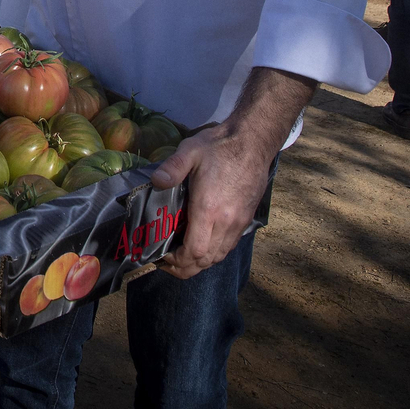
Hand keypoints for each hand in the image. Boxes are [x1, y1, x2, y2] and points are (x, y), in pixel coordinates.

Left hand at [149, 67, 313, 277]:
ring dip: (199, 262)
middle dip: (184, 267)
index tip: (162, 256)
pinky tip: (201, 243)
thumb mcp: (190, 151)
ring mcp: (239, 223)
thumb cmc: (219, 147)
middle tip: (166, 261)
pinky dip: (213, 253)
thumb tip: (156, 181)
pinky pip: (228, 246)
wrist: (253, 142)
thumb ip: (171, 168)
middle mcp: (226, 222)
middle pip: (206, 261)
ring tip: (181, 255)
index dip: (177, 261)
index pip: (194, 252)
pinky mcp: (246, 219)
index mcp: (209, 210)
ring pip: (219, 256)